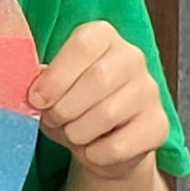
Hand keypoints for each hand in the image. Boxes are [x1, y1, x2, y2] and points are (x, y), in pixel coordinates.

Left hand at [28, 22, 166, 181]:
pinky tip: (93, 149)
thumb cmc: (72, 108)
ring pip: (108, 113)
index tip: (36, 99)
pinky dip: (96, 154)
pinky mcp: (158, 125)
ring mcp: (149, 90)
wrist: (101, 145)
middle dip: (65, 107)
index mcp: (102, 36)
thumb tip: (32, 88)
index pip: (83, 45)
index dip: (56, 76)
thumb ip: (40, 82)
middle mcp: (132, 57)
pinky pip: (120, 145)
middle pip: (98, 79)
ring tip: (73, 133)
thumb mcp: (51, 90)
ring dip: (78, 132)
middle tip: (53, 119)